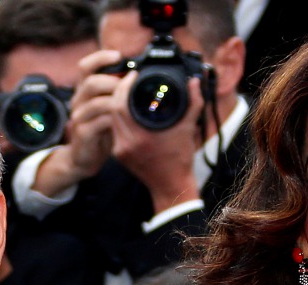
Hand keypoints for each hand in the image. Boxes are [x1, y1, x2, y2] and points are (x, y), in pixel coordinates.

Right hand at [31, 49, 122, 195]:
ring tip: (129, 106)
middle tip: (129, 88)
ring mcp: (79, 117)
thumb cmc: (101, 130)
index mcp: (84, 91)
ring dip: (116, 101)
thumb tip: (136, 75)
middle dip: (114, 82)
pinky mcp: (83, 133)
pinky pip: (100, 122)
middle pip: (91, 81)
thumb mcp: (109, 108)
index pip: (85, 66)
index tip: (119, 55)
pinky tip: (124, 122)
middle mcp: (78, 100)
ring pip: (96, 102)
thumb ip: (116, 92)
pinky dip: (114, 120)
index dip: (100, 58)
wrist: (84, 158)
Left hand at [110, 69, 203, 214]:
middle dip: (119, 90)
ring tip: (127, 91)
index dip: (125, 84)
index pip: (121, 102)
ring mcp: (120, 150)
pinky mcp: (118, 154)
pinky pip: (114, 129)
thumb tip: (195, 81)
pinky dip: (118, 117)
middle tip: (128, 79)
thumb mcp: (189, 128)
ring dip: (116, 103)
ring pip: (111, 118)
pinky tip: (125, 109)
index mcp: (142, 135)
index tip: (133, 74)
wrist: (172, 186)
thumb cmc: (181, 160)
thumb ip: (193, 102)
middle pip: (113, 108)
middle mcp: (127, 143)